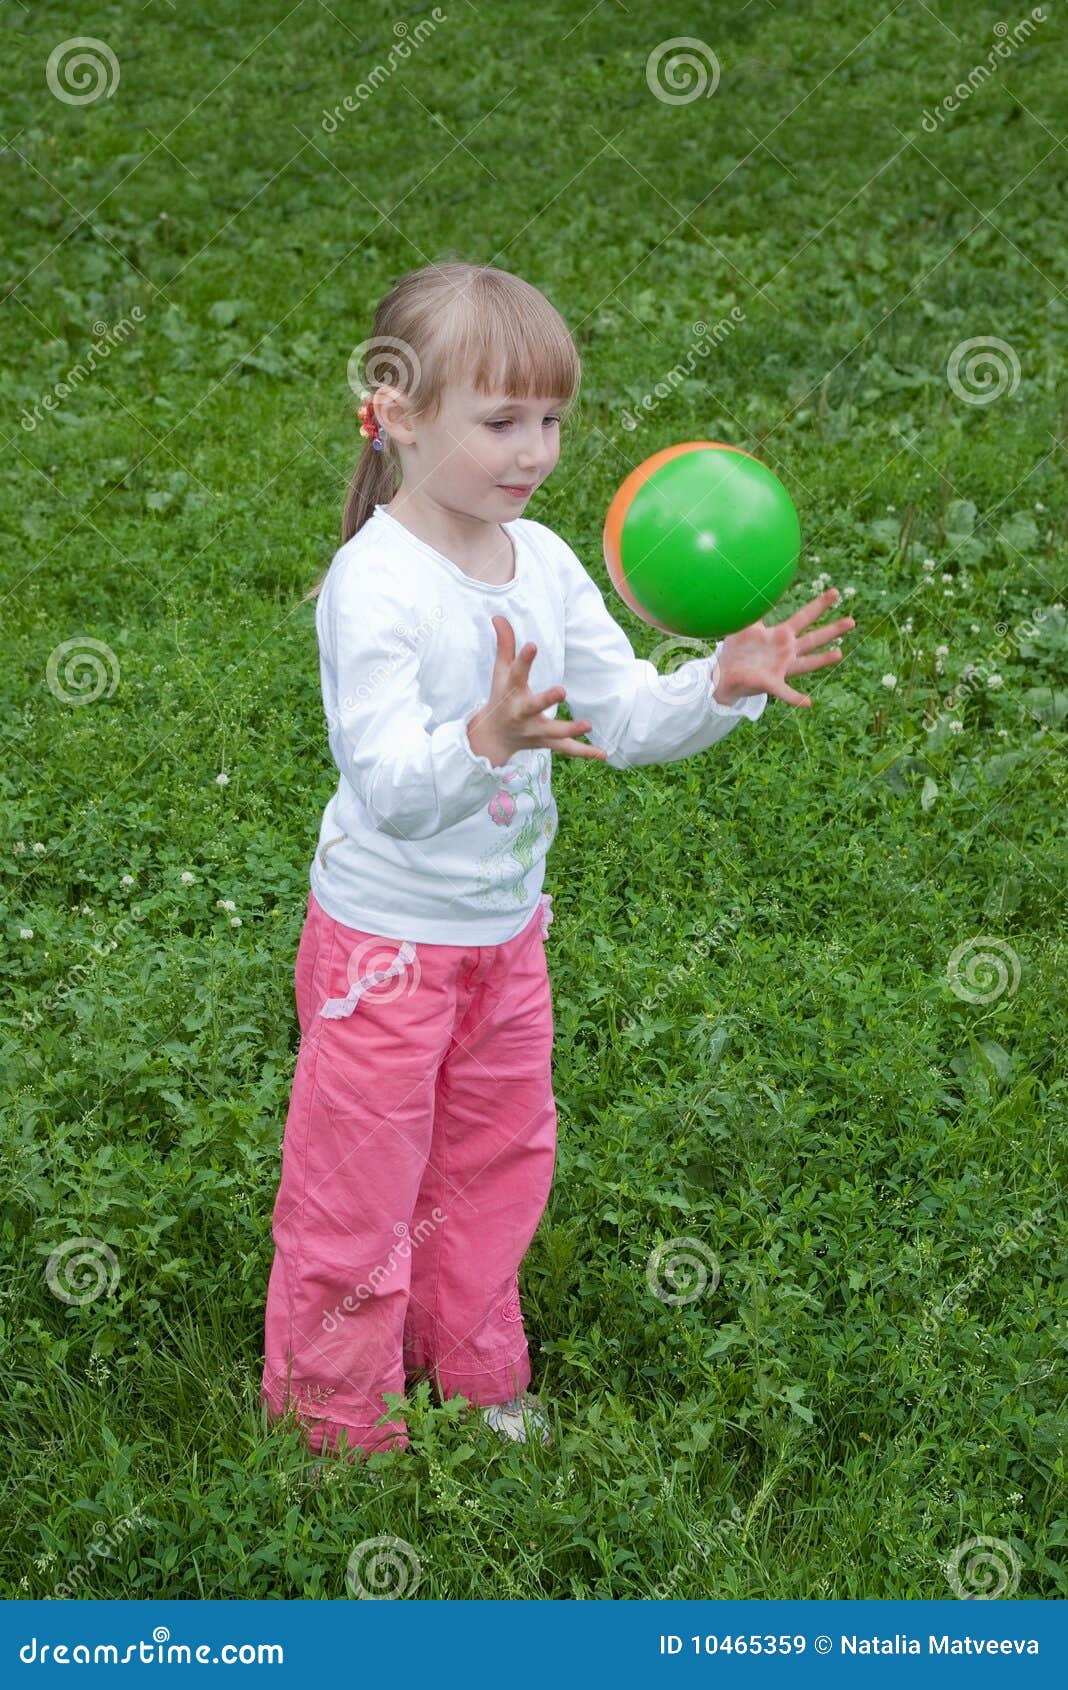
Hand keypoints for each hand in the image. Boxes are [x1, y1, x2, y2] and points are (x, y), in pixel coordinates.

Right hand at [467, 615, 607, 766]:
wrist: (492, 738)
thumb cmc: (500, 697)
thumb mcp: (500, 672)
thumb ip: (504, 645)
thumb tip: (498, 616)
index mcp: (511, 691)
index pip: (516, 673)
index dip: (524, 660)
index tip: (533, 645)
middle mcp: (522, 712)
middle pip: (533, 706)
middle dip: (545, 700)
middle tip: (561, 691)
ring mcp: (534, 730)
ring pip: (552, 732)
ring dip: (569, 729)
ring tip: (588, 725)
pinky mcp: (545, 742)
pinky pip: (565, 749)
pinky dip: (583, 752)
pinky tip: (603, 753)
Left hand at [713, 587, 855, 708]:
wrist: (725, 674)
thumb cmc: (736, 650)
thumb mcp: (745, 627)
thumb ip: (752, 610)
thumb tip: (751, 587)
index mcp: (781, 635)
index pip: (804, 617)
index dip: (819, 605)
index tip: (834, 592)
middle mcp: (786, 651)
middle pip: (813, 639)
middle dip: (832, 630)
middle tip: (852, 621)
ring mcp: (781, 668)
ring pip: (806, 664)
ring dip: (822, 660)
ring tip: (839, 654)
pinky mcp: (771, 683)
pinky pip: (785, 692)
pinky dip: (796, 698)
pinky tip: (808, 703)